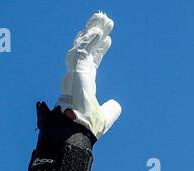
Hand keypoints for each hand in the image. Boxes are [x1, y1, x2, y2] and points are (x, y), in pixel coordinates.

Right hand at [58, 12, 120, 137]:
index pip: (92, 62)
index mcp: (84, 84)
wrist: (79, 130)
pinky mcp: (76, 71)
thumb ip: (112, 109)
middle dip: (95, 34)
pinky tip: (99, 31)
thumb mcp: (106, 116)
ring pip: (83, 45)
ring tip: (102, 17)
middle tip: (105, 20)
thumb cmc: (89, 127)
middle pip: (86, 49)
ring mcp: (76, 72)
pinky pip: (83, 51)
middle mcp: (78, 76)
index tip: (108, 39)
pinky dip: (90, 40)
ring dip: (93, 30)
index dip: (100, 50)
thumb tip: (117, 105)